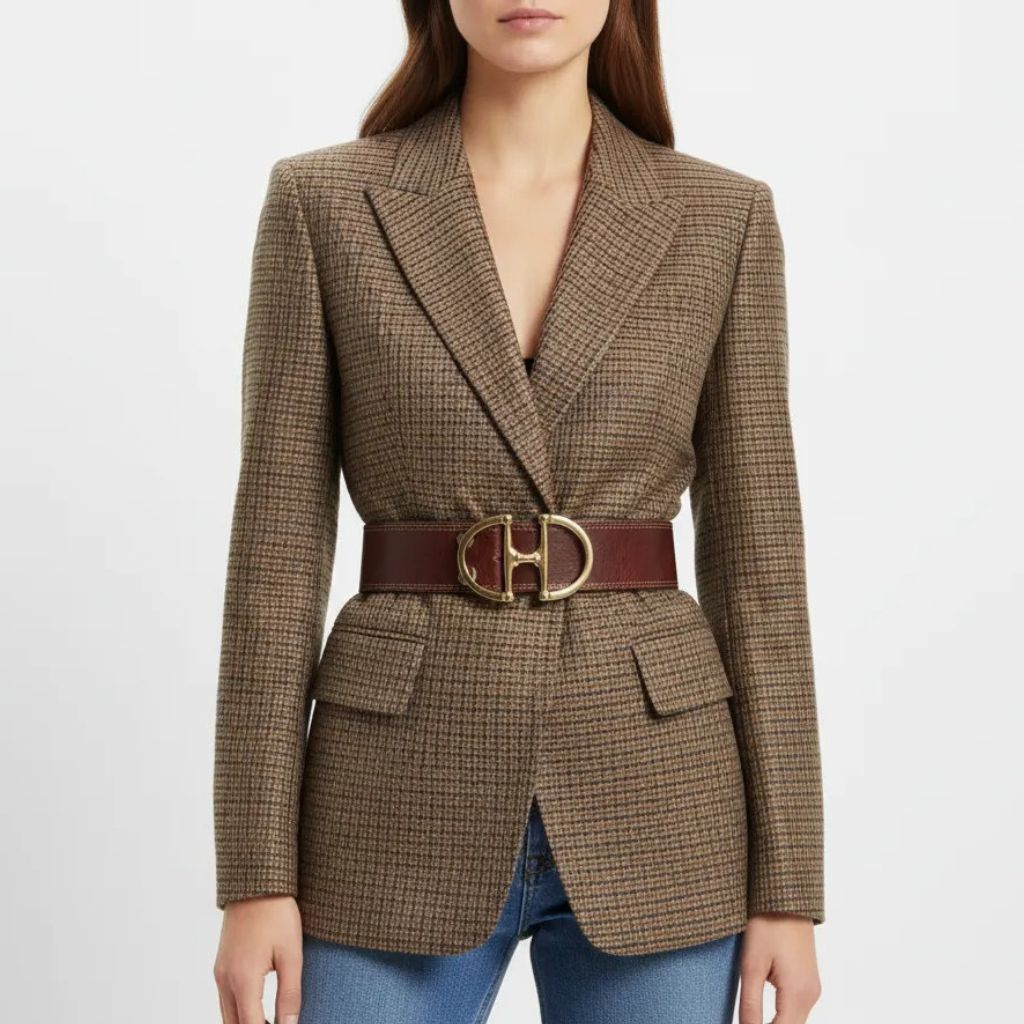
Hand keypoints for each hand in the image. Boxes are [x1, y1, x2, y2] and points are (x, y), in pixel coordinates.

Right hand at [214, 895, 303, 1023]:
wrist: (257, 882)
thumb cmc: (277, 914)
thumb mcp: (292, 954)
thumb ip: (289, 994)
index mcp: (243, 980)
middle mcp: (225, 979)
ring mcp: (220, 971)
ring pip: (227, 1014)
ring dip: (246, 1022)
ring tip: (272, 1020)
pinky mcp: (221, 964)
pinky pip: (226, 998)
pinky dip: (240, 1010)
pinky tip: (259, 1008)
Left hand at [739, 913, 820, 1023]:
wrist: (786, 896)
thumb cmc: (768, 924)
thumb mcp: (751, 965)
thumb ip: (750, 1004)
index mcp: (798, 994)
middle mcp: (811, 995)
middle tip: (745, 1022)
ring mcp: (812, 988)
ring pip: (793, 1021)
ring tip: (751, 1020)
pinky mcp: (807, 980)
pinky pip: (795, 1009)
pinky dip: (781, 1016)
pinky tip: (762, 1014)